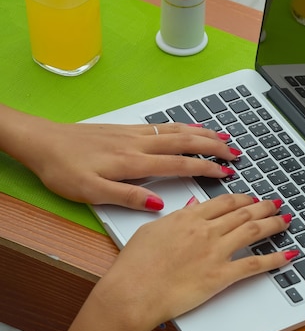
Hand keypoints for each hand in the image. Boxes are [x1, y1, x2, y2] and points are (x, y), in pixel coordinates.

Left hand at [5, 112, 240, 210]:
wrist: (41, 141)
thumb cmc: (63, 169)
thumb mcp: (91, 192)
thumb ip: (128, 197)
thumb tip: (159, 205)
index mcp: (134, 162)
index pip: (180, 164)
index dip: (206, 168)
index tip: (227, 172)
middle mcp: (139, 144)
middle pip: (186, 141)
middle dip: (214, 146)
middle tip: (236, 153)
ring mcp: (134, 133)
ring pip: (177, 129)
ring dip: (203, 133)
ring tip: (224, 137)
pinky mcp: (127, 128)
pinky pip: (163, 125)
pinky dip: (184, 125)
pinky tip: (190, 127)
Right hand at [99, 194, 295, 330]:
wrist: (131, 293)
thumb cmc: (134, 267)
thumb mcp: (150, 231)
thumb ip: (174, 218)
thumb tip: (189, 209)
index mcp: (188, 218)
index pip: (224, 202)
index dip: (243, 198)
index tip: (251, 198)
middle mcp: (205, 230)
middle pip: (243, 212)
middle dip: (263, 206)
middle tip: (275, 203)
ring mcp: (215, 252)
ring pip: (253, 230)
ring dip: (273, 223)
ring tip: (285, 220)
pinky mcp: (220, 276)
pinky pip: (255, 264)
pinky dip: (275, 258)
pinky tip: (288, 254)